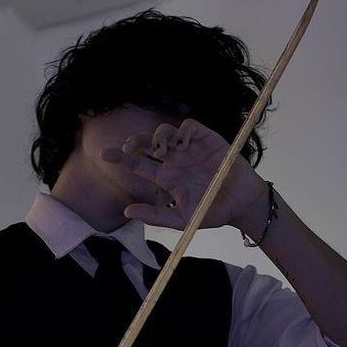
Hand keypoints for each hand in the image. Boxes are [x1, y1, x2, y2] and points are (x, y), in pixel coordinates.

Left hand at [100, 118, 267, 230]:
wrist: (241, 205)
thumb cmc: (212, 212)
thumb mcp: (181, 219)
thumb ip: (155, 216)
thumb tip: (127, 211)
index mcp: (166, 178)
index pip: (139, 165)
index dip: (122, 159)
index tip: (105, 155)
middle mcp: (175, 160)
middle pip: (148, 144)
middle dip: (136, 142)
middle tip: (129, 147)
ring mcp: (190, 148)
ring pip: (166, 132)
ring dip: (158, 136)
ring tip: (160, 149)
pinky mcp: (207, 139)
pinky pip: (189, 126)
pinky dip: (182, 130)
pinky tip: (181, 143)